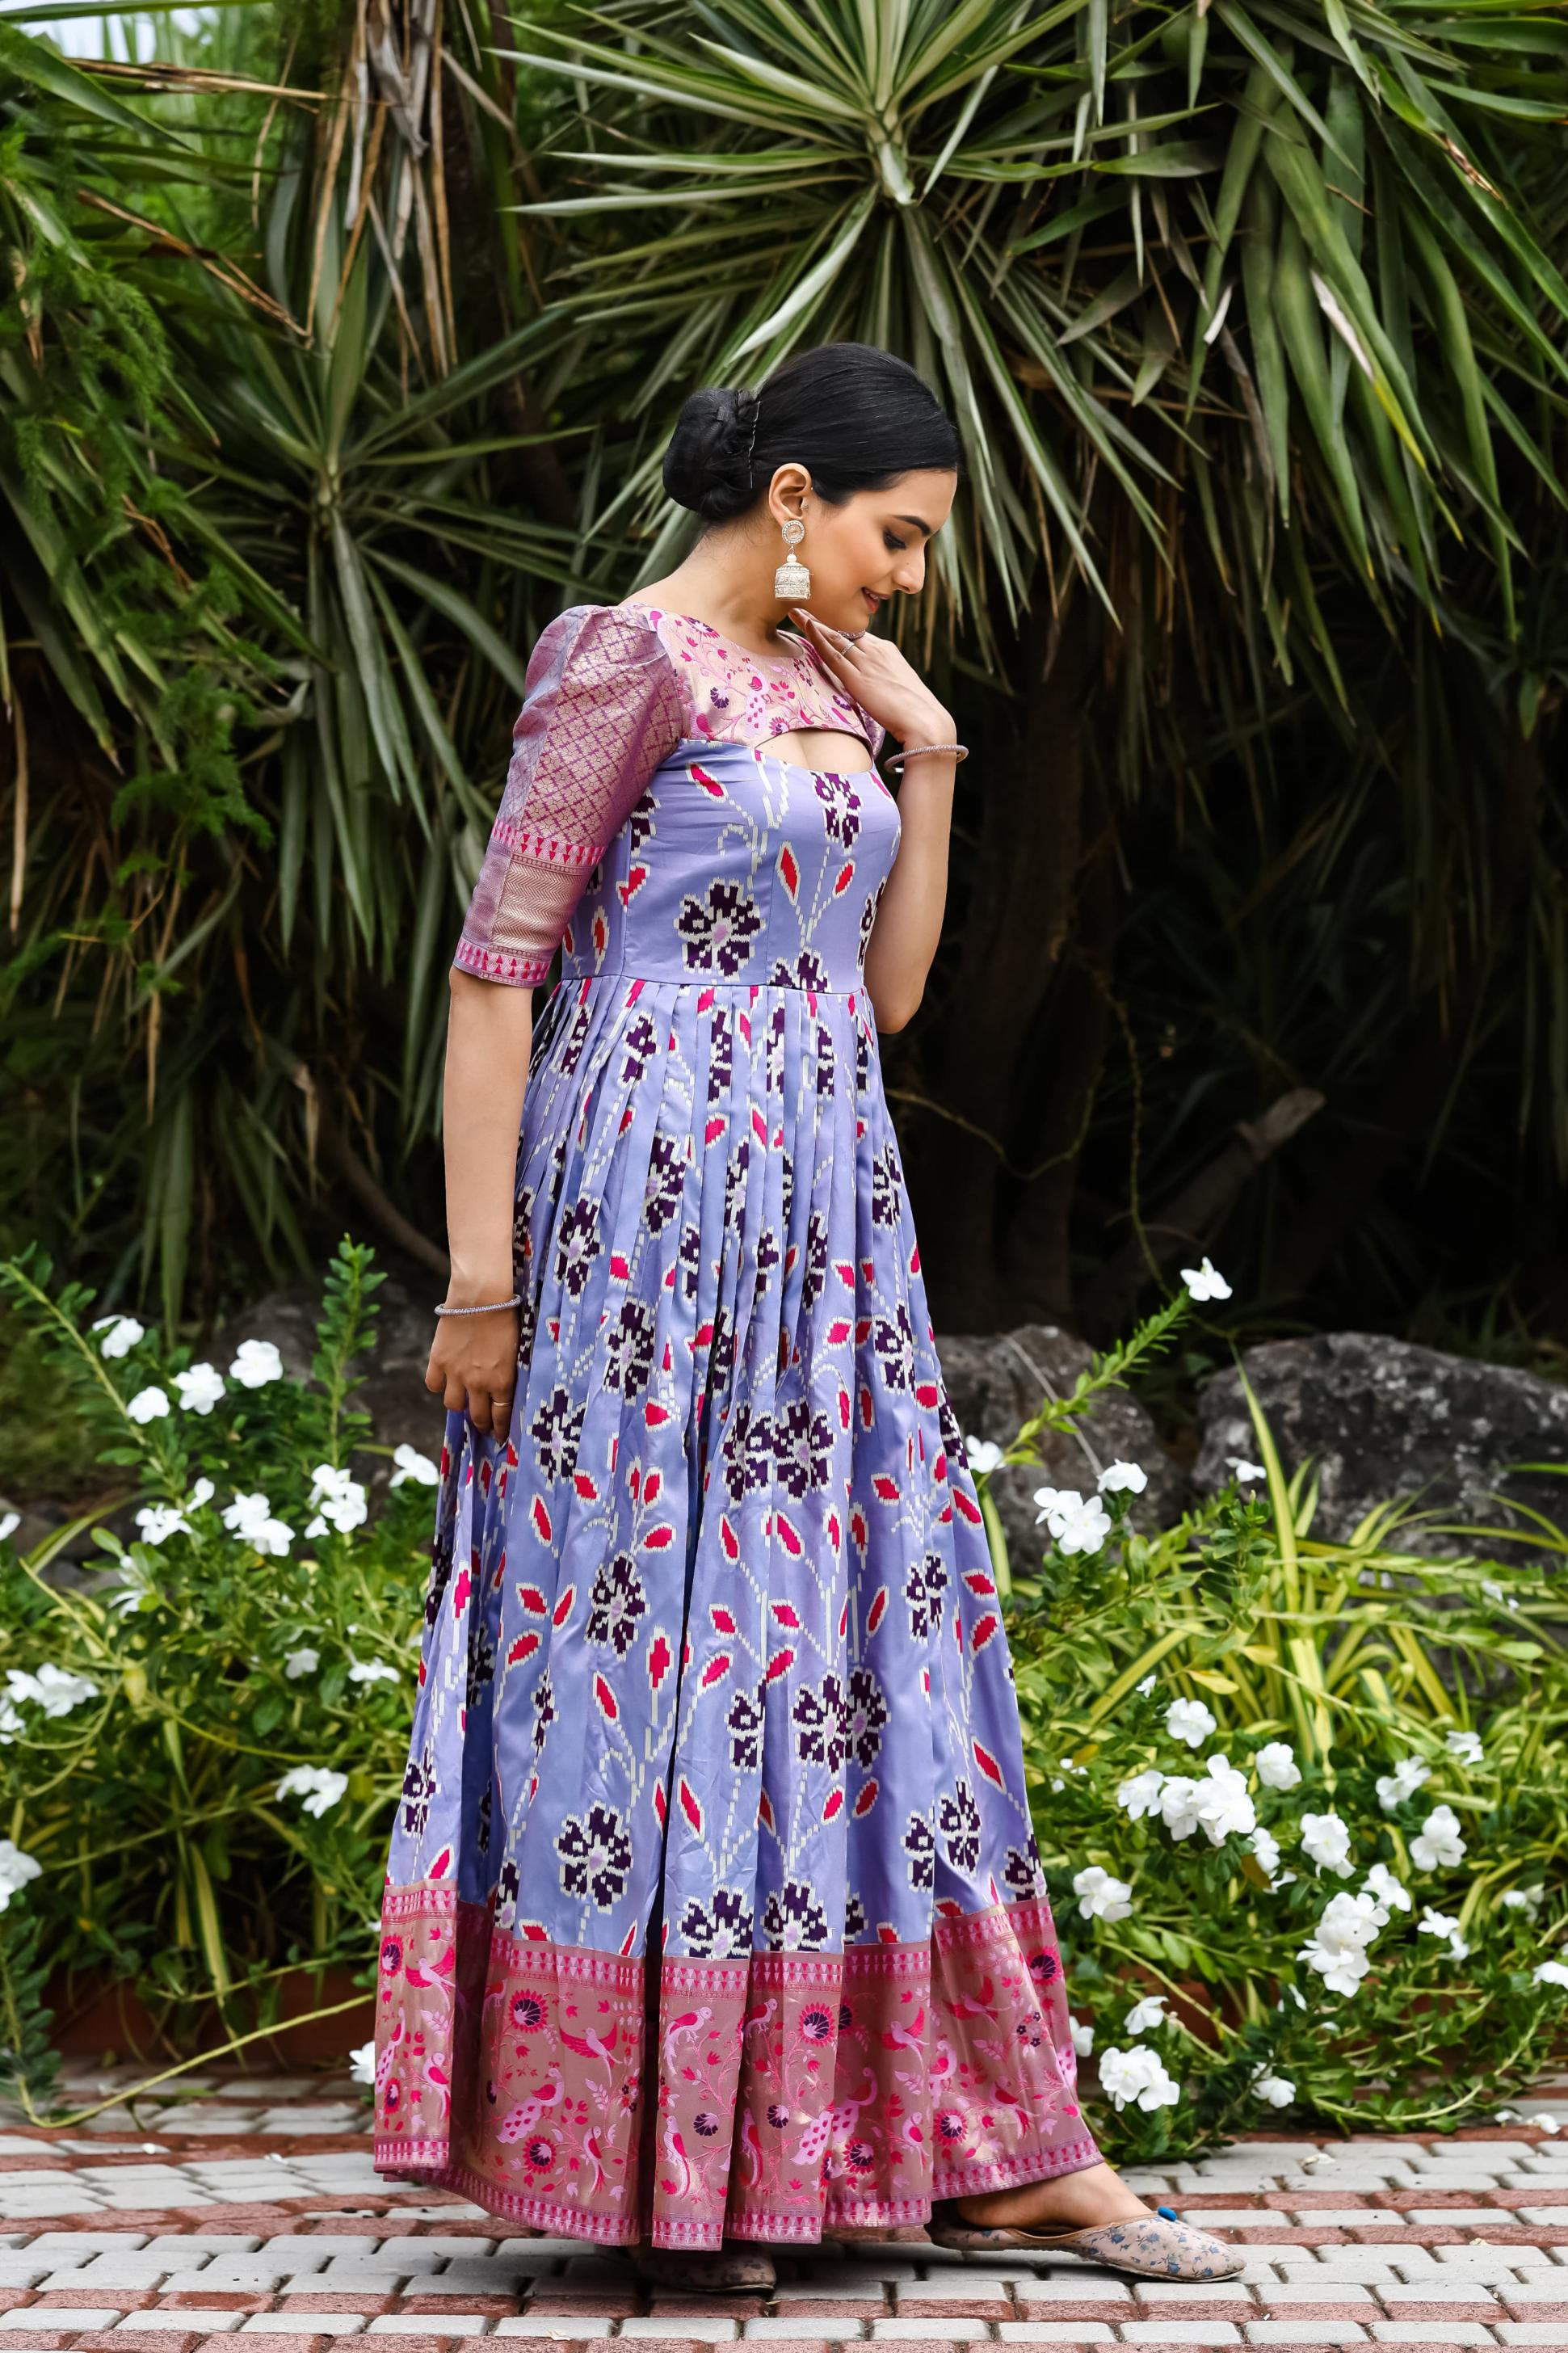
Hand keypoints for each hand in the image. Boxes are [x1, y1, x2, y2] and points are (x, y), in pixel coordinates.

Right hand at [425, 1297, 519, 1441]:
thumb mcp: (517, 1349)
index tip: (499, 1436)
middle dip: (482, 1425)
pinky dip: (439, 1385)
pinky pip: (434, 1385)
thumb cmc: (507, 1316)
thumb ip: (509, 1371)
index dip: (500, 1428)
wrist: (480, 1297)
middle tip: (483, 1426)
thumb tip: (505, 1385)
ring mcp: (456, 1374)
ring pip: (453, 1404)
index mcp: (502, 1380)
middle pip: (478, 1415)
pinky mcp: (438, 1361)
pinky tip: (444, 1381)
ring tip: (463, 1400)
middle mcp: (478, 1383)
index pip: (501, 1415)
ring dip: (460, 1404)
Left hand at [789, 607, 952, 747]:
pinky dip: (818, 638)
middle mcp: (876, 650)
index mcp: (886, 650)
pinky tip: (806, 626)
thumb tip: (871, 684)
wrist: (925, 721)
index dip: (837, 628)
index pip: (857, 635)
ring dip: (813, 623)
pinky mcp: (857, 678)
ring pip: (835, 637)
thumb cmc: (915, 711)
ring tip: (795, 611)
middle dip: (822, 618)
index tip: (822, 620)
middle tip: (802, 605)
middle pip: (844, 630)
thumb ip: (881, 678)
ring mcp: (867, 663)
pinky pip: (833, 654)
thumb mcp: (897, 685)